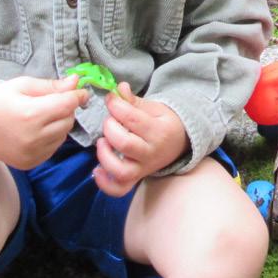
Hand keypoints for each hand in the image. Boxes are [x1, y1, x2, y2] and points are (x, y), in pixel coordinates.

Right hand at [0, 75, 87, 168]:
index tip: (80, 91)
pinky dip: (51, 138)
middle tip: (52, 102)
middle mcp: (33, 137)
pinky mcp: (30, 163)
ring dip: (59, 124)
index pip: (68, 104)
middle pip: (68, 120)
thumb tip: (75, 82)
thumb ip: (51, 85)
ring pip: (63, 135)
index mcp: (31, 114)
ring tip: (40, 117)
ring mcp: (32, 153)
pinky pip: (53, 148)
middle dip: (66, 109)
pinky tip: (36, 131)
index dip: (78, 96)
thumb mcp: (23, 85)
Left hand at [93, 82, 187, 196]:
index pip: (131, 118)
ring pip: (120, 170)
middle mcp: (152, 152)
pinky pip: (119, 189)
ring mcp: (143, 168)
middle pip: (124, 143)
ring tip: (102, 142)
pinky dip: (105, 183)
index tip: (110, 98)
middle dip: (109, 127)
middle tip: (110, 120)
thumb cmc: (163, 122)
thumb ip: (133, 101)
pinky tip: (97, 169)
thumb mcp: (153, 107)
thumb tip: (119, 88)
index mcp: (159, 131)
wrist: (180, 142)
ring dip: (105, 155)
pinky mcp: (136, 179)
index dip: (115, 105)